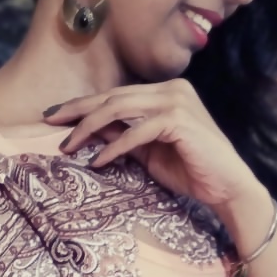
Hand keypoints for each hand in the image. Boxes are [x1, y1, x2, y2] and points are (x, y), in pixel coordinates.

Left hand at [45, 78, 259, 212]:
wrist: (227, 187)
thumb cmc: (190, 170)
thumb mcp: (147, 152)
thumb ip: (122, 136)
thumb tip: (89, 130)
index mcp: (165, 91)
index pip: (116, 94)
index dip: (83, 105)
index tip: (55, 116)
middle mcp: (172, 89)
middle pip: (113, 96)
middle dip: (77, 110)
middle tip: (49, 122)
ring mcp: (177, 101)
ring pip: (120, 108)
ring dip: (89, 128)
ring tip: (68, 145)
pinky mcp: (179, 120)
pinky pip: (136, 131)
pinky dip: (114, 146)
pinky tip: (97, 161)